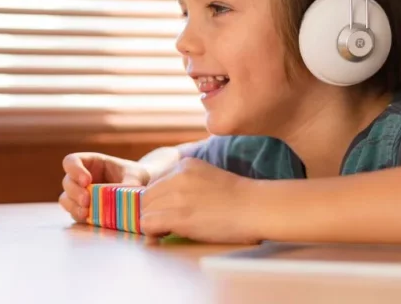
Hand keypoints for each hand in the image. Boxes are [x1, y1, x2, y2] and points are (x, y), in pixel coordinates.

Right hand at [58, 152, 149, 222]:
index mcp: (91, 163)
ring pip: (66, 199)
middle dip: (75, 192)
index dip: (74, 170)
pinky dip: (79, 216)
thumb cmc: (135, 176)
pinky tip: (89, 219)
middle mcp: (81, 178)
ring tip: (86, 213)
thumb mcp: (135, 176)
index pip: (71, 162)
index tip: (86, 181)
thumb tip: (126, 195)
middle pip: (67, 182)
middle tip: (87, 200)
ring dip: (73, 206)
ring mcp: (81, 195)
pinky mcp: (84, 210)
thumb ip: (129, 183)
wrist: (141, 190)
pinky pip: (74, 213)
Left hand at [140, 158, 261, 243]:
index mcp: (185, 165)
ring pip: (144, 210)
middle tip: (164, 225)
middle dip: (152, 212)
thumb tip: (168, 202)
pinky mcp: (178, 215)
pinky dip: (151, 232)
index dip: (157, 201)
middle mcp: (177, 176)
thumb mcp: (208, 177)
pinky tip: (162, 236)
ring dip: (152, 223)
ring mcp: (176, 195)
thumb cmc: (239, 199)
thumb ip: (187, 183)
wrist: (256, 208)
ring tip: (166, 231)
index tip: (164, 213)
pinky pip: (148, 224)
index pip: (156, 184)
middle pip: (146, 197)